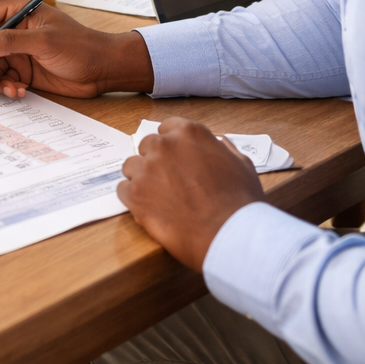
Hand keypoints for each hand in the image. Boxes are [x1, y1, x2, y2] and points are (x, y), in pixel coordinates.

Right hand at [0, 0, 153, 98]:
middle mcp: (14, 29)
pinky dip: (6, 87)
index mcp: (19, 11)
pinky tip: (19, 92)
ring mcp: (18, 50)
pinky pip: (3, 78)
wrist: (103, 70)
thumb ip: (9, 42)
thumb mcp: (44, 41)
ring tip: (8, 90)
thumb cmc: (79, 46)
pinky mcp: (23, 69)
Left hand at [118, 117, 265, 270]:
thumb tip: (219, 143)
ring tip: (159, 198)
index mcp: (188, 133)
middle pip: (147, 146)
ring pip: (132, 167)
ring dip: (142, 179)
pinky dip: (133, 199)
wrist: (230, 234)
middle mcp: (163, 145)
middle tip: (169, 182)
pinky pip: (123, 190)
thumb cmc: (240, 201)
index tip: (176, 159)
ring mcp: (146, 169)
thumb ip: (223, 149)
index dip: (171, 145)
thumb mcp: (241, 164)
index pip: (167, 128)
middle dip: (156, 161)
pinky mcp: (135, 194)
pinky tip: (149, 209)